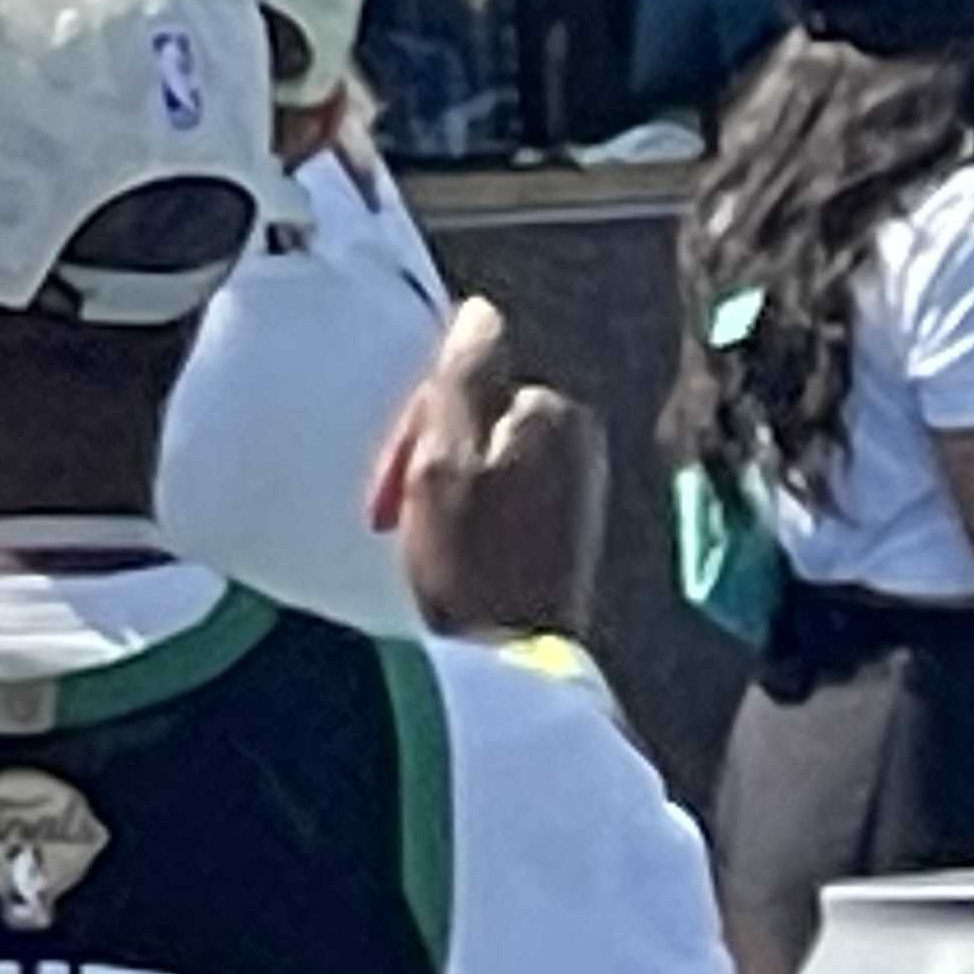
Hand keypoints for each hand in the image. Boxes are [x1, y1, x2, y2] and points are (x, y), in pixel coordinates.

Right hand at [367, 297, 608, 641]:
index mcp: (553, 412)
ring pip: (485, 461)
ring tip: (428, 542)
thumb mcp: (447, 458)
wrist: (509, 661)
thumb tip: (479, 312)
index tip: (395, 482)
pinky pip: (502, 502)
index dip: (414, 428)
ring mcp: (578, 489)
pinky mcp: (567, 533)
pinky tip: (455, 558)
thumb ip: (464, 375)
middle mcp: (578, 441)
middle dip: (430, 460)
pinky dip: (471, 521)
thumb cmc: (470, 563)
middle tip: (400, 515)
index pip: (462, 381)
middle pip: (475, 420)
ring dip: (446, 492)